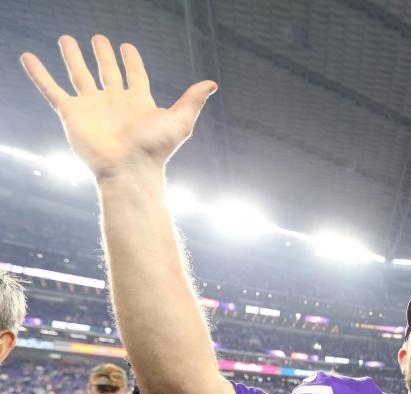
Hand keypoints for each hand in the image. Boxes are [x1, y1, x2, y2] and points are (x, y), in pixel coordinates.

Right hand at [20, 35, 216, 179]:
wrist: (129, 169)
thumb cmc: (156, 148)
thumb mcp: (180, 120)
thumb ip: (192, 100)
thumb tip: (212, 83)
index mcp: (138, 102)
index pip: (134, 75)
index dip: (131, 60)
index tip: (127, 46)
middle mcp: (114, 102)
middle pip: (107, 72)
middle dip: (103, 55)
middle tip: (99, 38)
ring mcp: (92, 107)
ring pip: (79, 75)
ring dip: (73, 57)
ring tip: (65, 39)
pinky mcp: (71, 114)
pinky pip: (51, 89)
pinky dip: (39, 74)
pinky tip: (29, 57)